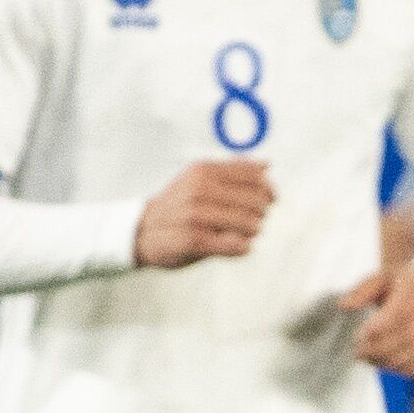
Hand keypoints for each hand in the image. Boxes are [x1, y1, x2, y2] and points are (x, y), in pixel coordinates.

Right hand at [133, 157, 270, 266]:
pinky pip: (236, 245)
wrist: (142, 231)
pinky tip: (236, 246)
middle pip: (255, 201)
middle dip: (262, 214)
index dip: (269, 190)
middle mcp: (199, 189)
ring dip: (252, 232)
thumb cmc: (178, 205)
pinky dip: (243, 248)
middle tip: (254, 221)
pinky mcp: (194, 240)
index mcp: (203, 170)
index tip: (270, 201)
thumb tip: (267, 164)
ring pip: (249, 224)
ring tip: (242, 234)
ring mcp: (196, 215)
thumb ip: (232, 170)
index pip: (254, 176)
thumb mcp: (199, 178)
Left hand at [335, 263, 413, 377]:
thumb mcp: (380, 279)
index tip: (358, 336)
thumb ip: (361, 291)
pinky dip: (405, 369)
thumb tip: (343, 305)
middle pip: (407, 337)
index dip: (379, 329)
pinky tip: (389, 364)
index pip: (400, 314)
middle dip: (379, 349)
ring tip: (371, 359)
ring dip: (389, 361)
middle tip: (359, 353)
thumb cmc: (401, 286)